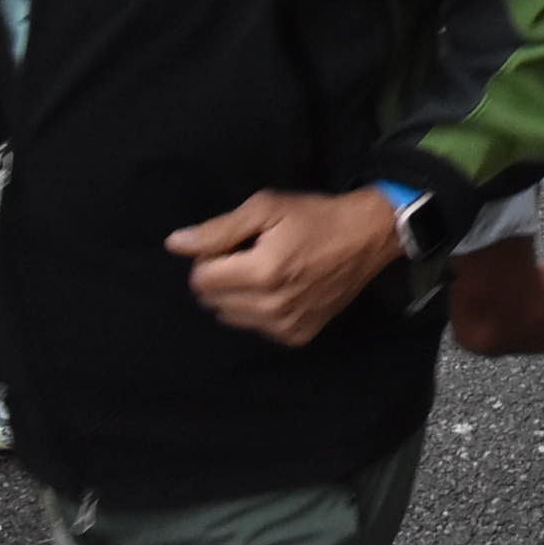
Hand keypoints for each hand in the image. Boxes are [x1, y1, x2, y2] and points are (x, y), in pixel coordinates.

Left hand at [166, 188, 400, 346]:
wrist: (369, 237)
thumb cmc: (316, 216)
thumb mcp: (267, 207)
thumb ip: (219, 229)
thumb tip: (174, 244)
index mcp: (261, 273)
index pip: (200, 279)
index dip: (212, 257)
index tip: (239, 244)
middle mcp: (271, 307)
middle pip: (212, 301)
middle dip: (223, 277)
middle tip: (254, 255)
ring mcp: (285, 326)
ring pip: (230, 317)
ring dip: (239, 295)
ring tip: (269, 272)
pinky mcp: (298, 337)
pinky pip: (256, 328)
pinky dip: (260, 310)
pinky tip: (283, 290)